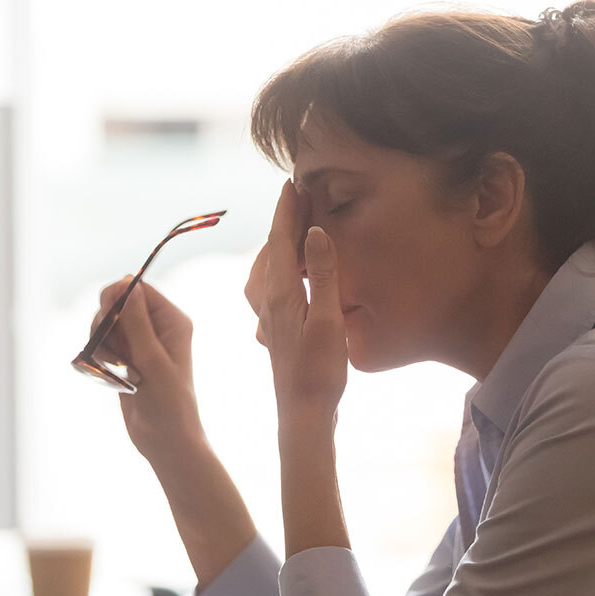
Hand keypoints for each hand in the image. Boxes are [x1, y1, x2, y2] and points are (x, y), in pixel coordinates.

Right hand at [90, 279, 204, 466]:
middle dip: (106, 322)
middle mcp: (157, 328)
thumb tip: (128, 285)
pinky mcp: (126, 360)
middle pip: (117, 303)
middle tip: (109, 347)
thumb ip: (138, 323)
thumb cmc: (169, 404)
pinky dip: (100, 356)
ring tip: (114, 367)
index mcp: (172, 322)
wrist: (165, 441)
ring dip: (102, 342)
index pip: (139, 290)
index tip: (106, 313)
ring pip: (107, 325)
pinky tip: (110, 374)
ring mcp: (140, 344)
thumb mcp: (153, 361)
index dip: (118, 295)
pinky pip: (103, 344)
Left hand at [245, 180, 347, 426]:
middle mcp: (267, 301)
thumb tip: (315, 232)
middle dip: (283, 221)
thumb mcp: (328, 321)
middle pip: (271, 250)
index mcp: (280, 293)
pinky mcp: (274, 328)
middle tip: (299, 196)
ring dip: (279, 244)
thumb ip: (323, 275)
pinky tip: (288, 274)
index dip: (287, 210)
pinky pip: (269, 286)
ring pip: (266, 268)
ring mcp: (268, 316)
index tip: (292, 182)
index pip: (281, 240)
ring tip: (295, 227)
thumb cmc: (319, 372)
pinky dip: (278, 267)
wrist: (302, 413)